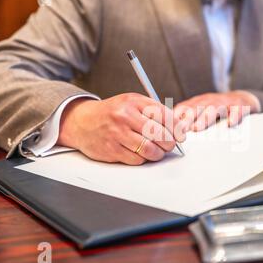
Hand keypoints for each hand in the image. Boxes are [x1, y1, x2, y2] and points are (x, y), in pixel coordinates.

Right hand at [57, 93, 185, 164]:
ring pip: (150, 150)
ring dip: (158, 154)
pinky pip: (137, 160)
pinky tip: (139, 153)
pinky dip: (142, 159)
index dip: (177, 129)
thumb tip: (178, 127)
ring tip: (157, 151)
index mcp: (134, 102)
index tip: (181, 135)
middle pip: (160, 135)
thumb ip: (153, 111)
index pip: (165, 116)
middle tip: (169, 145)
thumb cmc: (112, 113)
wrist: (81, 121)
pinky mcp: (111, 149)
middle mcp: (125, 116)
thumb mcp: (132, 103)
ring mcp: (117, 134)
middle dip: (169, 143)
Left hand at [174, 91, 260, 131]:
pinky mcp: (239, 106)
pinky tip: (229, 124)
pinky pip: (237, 111)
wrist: (241, 99)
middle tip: (180, 128)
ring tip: (197, 128)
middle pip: (197, 108)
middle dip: (187, 117)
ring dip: (205, 118)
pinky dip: (233, 117)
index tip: (169, 126)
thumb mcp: (201, 109)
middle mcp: (210, 101)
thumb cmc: (217, 108)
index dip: (176, 116)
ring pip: (214, 109)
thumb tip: (169, 129)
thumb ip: (187, 117)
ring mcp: (225, 103)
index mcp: (199, 102)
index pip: (185, 107)